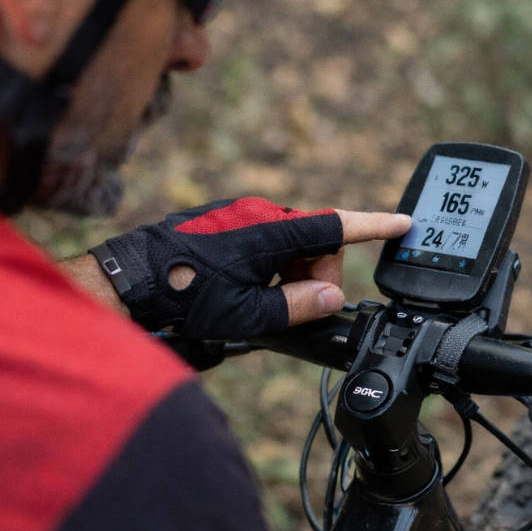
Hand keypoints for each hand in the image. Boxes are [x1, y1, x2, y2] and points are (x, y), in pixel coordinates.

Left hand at [89, 198, 408, 338]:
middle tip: (298, 311)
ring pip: (290, 245)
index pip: (338, 225)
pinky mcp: (224, 221)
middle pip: (316, 242)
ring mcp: (240, 214)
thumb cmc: (182, 296)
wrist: (127, 281)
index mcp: (272, 231)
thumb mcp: (248, 316)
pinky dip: (268, 269)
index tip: (404, 224)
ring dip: (290, 276)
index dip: (375, 227)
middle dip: (317, 277)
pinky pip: (264, 242)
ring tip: (261, 308)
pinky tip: (243, 294)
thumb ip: (298, 308)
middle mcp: (259, 214)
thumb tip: (331, 299)